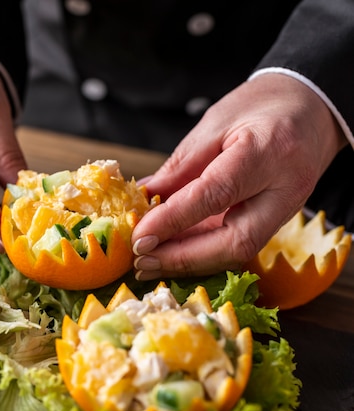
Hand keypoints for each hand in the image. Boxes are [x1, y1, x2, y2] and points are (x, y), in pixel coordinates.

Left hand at [132, 73, 347, 279]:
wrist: (311, 109)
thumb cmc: (262, 106)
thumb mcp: (215, 123)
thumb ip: (181, 165)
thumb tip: (145, 198)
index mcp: (268, 153)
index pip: (215, 195)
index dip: (173, 220)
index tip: (139, 236)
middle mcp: (284, 191)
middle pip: (236, 242)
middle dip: (183, 258)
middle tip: (142, 261)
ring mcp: (286, 211)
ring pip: (238, 252)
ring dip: (190, 261)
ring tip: (149, 263)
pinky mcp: (277, 222)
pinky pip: (239, 245)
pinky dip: (203, 252)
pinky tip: (172, 253)